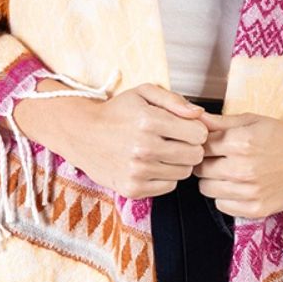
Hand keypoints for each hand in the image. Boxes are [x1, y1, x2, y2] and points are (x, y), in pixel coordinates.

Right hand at [15, 82, 208, 199]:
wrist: (82, 134)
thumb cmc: (117, 112)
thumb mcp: (143, 93)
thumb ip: (175, 100)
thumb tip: (200, 115)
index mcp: (148, 121)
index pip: (199, 133)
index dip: (195, 129)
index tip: (183, 127)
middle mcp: (143, 148)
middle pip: (195, 155)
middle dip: (190, 146)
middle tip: (175, 140)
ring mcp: (137, 172)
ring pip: (184, 173)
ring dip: (178, 162)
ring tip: (161, 151)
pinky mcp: (132, 189)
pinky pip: (169, 187)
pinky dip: (165, 176)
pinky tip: (152, 164)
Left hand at [191, 109, 282, 220]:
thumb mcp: (252, 120)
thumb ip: (220, 122)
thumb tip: (193, 118)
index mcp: (241, 142)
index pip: (201, 146)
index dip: (203, 144)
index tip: (212, 144)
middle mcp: (243, 169)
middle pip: (200, 169)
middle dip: (206, 162)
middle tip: (220, 158)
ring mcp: (250, 192)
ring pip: (207, 189)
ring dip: (214, 181)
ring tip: (230, 172)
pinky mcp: (256, 209)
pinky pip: (222, 206)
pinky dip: (226, 197)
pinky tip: (239, 186)